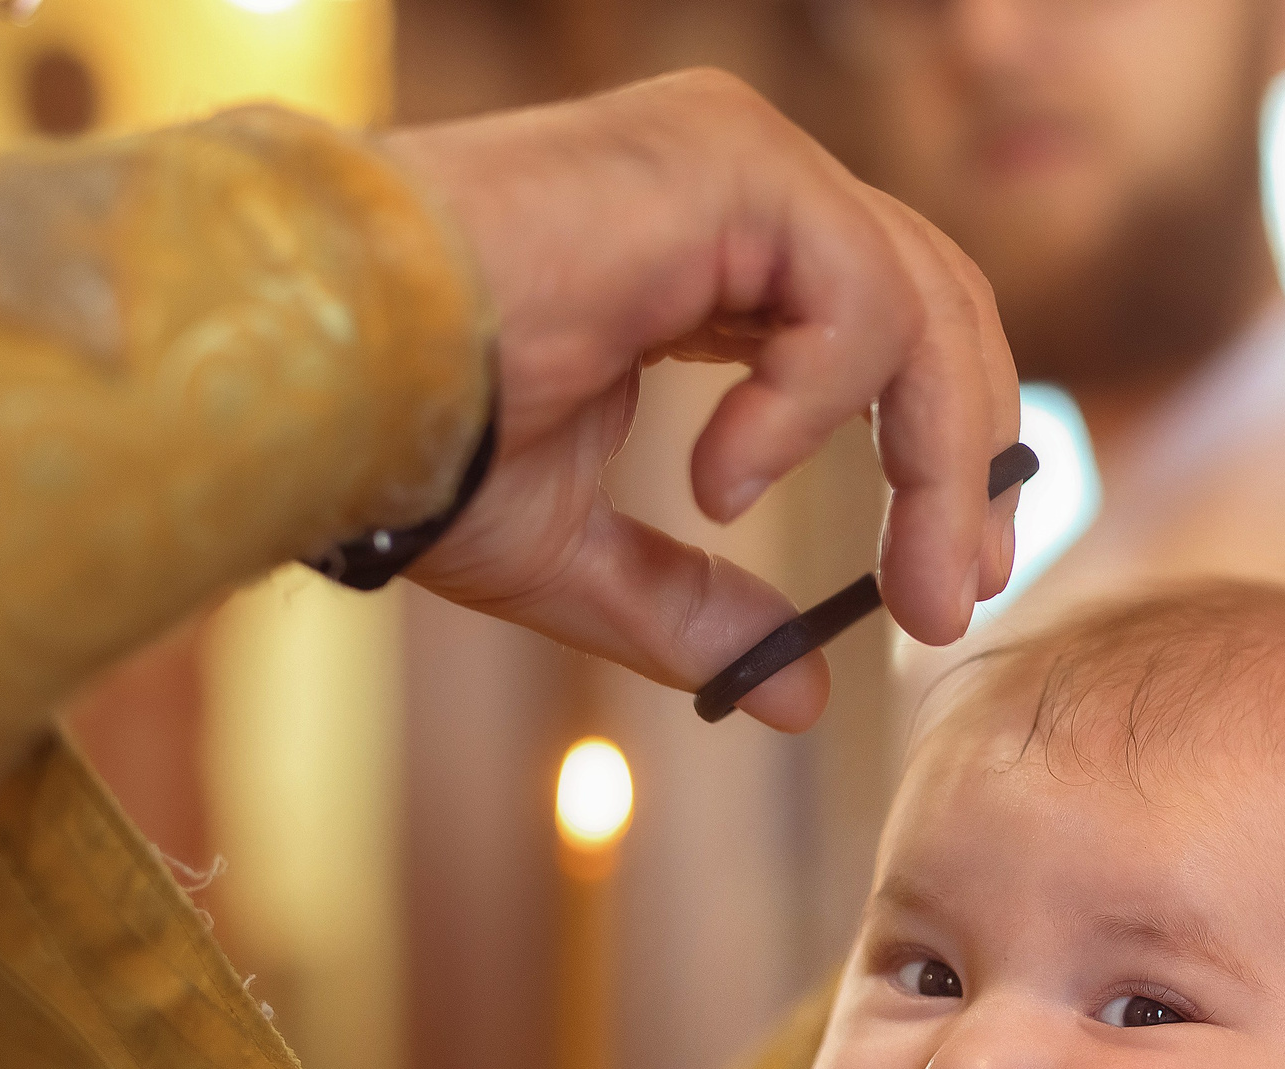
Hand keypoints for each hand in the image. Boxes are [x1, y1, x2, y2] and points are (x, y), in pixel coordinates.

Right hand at [383, 71, 1019, 731]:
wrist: (318, 369)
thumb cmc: (412, 440)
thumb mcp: (579, 552)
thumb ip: (693, 609)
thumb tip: (806, 696)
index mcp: (716, 251)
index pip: (890, 328)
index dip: (943, 452)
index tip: (952, 582)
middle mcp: (741, 183)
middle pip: (935, 308)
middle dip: (966, 464)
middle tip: (958, 599)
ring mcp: (740, 156)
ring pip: (922, 304)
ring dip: (934, 466)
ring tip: (897, 589)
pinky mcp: (731, 158)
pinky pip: (856, 298)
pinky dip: (815, 409)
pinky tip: (718, 482)